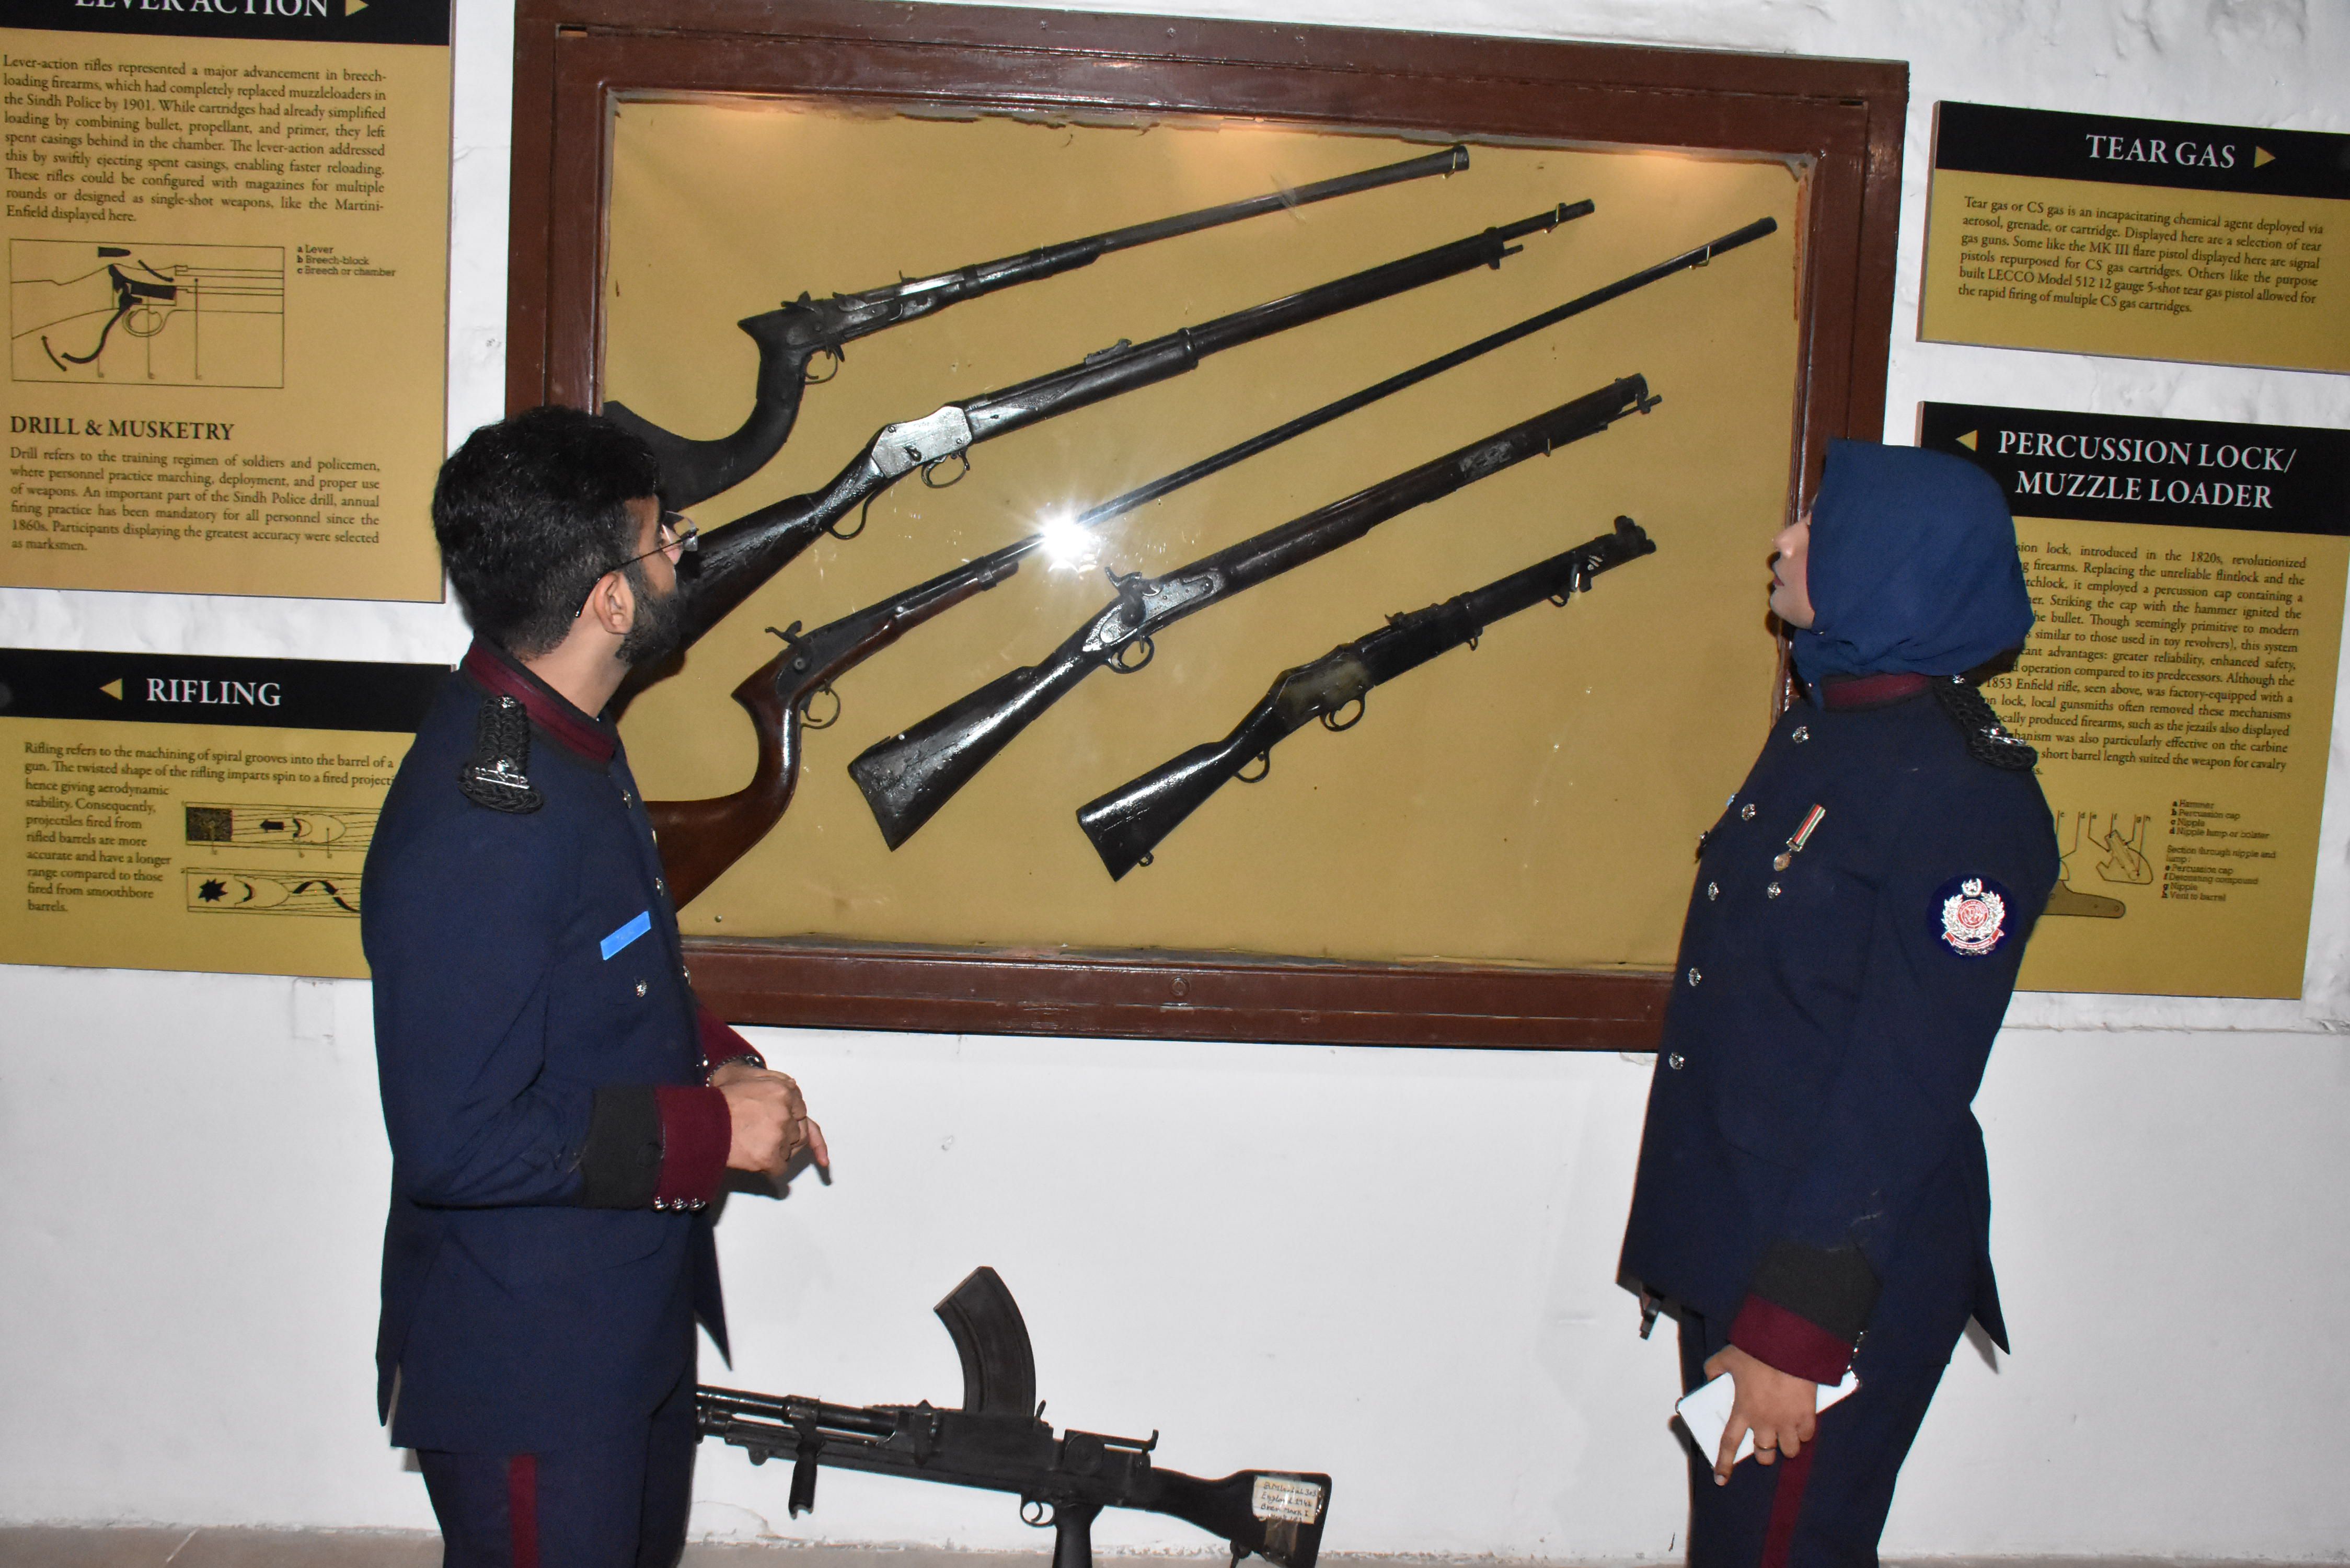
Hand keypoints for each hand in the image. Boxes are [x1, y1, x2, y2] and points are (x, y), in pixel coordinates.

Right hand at [716, 1068, 829, 1175]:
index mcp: (785, 1091)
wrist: (699, 1121)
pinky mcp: (769, 1157)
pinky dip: (769, 1167)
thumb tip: (793, 1086)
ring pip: (790, 1150)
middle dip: (786, 1136)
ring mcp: (779, 1136)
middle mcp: (786, 1112)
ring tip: (754, 1144)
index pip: (801, 1110)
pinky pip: (780, 1168)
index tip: (779, 1123)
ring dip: (777, 1150)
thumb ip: (777, 1080)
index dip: (789, 1118)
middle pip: (799, 1131)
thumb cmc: (721, 1098)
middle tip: (763, 1135)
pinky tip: (754, 1158)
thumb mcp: (751, 1076)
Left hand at [1701, 1344, 1818, 1483]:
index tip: (1721, 1480)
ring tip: (1786, 1436)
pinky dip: (1803, 1433)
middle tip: (1765, 1445)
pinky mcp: (1807, 1415)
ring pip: (1790, 1450)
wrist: (1788, 1345)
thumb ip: (1714, 1368)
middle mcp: (1765, 1422)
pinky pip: (1806, 1435)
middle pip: (1764, 1454)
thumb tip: (1710, 1377)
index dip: (1724, 1463)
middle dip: (1764, 1454)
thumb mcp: (1726, 1357)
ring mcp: (1788, 1421)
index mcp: (1743, 1410)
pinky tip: (1801, 1424)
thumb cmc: (1756, 1351)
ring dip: (1786, 1446)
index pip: (1729, 1444)